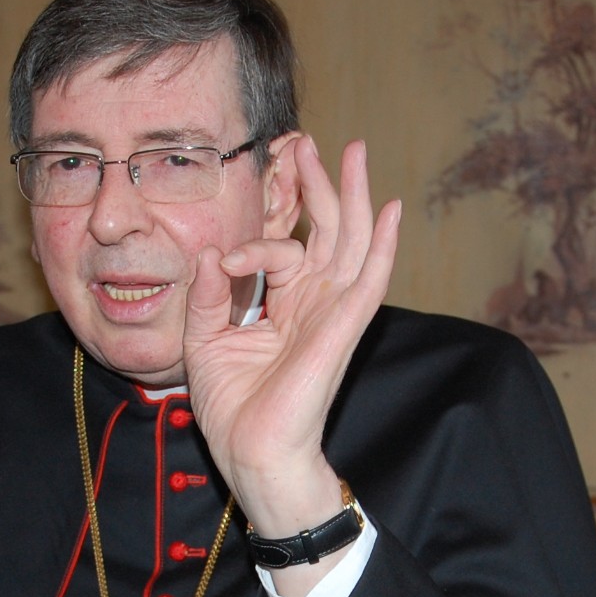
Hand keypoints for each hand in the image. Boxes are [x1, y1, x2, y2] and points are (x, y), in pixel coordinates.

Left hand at [182, 136, 398, 583]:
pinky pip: (368, 279)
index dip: (265, 224)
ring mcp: (331, 313)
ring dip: (352, 196)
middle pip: (324, 230)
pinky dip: (381, 244)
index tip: (231, 241)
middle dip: (318, 184)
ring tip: (354, 151)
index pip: (284, 244)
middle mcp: (312, 302)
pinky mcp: (341, 328)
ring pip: (350, 242)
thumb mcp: (206, 340)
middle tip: (307, 141)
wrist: (253, 455)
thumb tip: (211, 251)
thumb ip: (210, 294)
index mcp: (282, 304)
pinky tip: (389, 208)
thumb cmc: (234, 410)